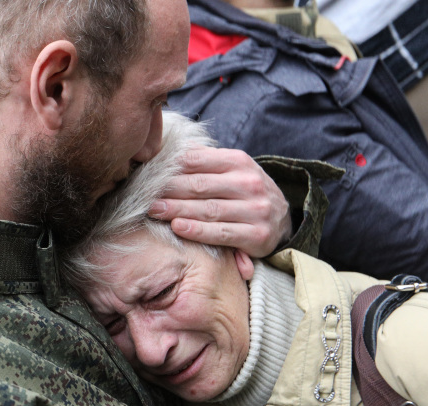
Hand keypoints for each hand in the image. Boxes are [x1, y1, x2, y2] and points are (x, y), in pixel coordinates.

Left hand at [149, 146, 291, 256]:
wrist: (283, 218)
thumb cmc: (244, 191)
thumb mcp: (231, 168)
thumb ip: (203, 159)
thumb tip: (167, 148)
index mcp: (239, 161)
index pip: (198, 161)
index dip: (170, 167)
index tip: (148, 173)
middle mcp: (249, 184)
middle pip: (200, 186)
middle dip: (169, 191)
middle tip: (144, 195)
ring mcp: (255, 210)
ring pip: (208, 210)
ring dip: (177, 210)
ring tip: (154, 211)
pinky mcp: (257, 235)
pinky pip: (221, 233)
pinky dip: (198, 231)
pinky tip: (177, 228)